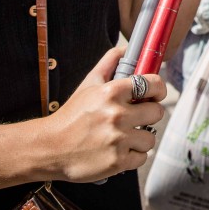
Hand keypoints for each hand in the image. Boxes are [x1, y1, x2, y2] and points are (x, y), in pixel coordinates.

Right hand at [42, 47, 166, 182]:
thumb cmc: (71, 115)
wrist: (50, 148)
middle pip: (157, 112)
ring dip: (141, 139)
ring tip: (125, 137)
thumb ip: (109, 62)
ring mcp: (118, 139)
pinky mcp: (117, 161)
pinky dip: (133, 156)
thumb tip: (125, 48)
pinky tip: (119, 151)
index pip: (153, 84)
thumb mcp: (88, 83)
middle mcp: (117, 114)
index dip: (158, 90)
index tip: (156, 95)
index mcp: (111, 92)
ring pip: (151, 138)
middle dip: (149, 115)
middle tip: (137, 118)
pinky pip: (142, 157)